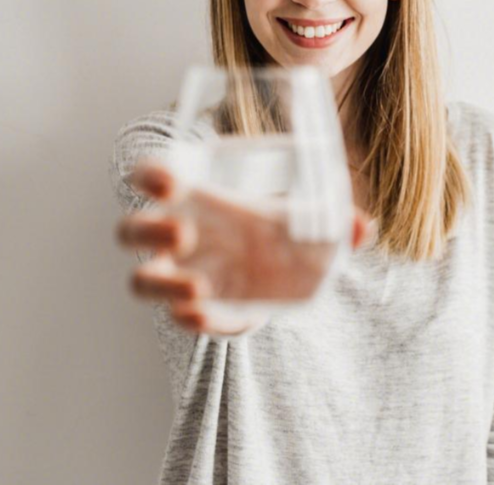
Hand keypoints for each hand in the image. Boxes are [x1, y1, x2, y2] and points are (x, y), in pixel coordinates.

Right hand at [116, 158, 373, 335]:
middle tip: (184, 231)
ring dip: (163, 282)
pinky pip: (179, 318)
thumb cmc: (281, 225)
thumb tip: (363, 228)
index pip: (151, 176)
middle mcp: (177, 234)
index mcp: (195, 195)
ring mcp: (182, 275)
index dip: (149, 175)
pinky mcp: (199, 310)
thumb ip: (337, 218)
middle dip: (148, 229)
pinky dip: (191, 317)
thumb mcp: (308, 211)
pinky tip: (206, 312)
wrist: (281, 272)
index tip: (168, 181)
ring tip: (200, 285)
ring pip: (142, 281)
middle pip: (130, 230)